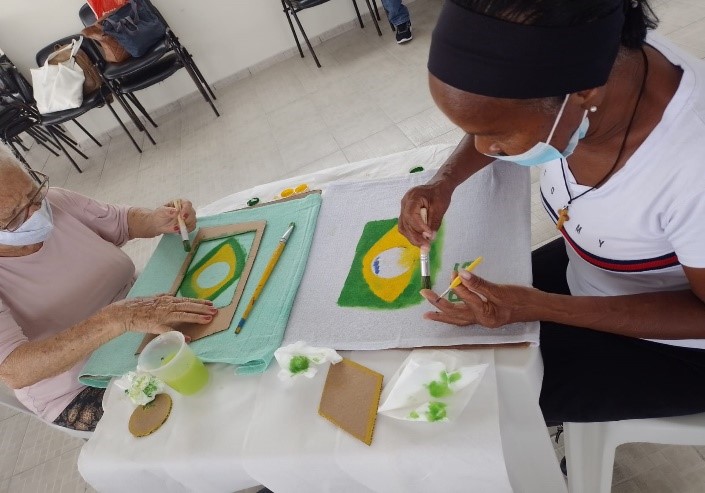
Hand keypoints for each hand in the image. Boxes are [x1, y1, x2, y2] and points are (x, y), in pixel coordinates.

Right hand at [100, 295, 216, 334]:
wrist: (124, 312)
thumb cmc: (137, 306)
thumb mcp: (153, 298)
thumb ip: (163, 297)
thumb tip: (171, 294)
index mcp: (167, 300)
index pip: (187, 300)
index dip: (199, 302)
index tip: (210, 303)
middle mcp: (167, 306)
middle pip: (189, 306)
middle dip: (203, 308)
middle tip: (215, 310)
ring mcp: (163, 315)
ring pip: (183, 315)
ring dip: (197, 317)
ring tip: (208, 319)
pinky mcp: (156, 325)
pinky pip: (170, 331)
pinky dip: (179, 334)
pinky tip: (189, 338)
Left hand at [153, 199, 195, 235]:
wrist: (157, 225)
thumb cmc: (159, 215)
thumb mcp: (162, 211)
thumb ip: (169, 210)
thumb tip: (177, 210)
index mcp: (180, 203)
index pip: (187, 204)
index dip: (186, 209)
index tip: (182, 215)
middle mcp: (185, 209)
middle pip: (192, 212)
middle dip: (188, 218)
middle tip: (181, 222)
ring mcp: (187, 217)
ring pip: (193, 220)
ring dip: (187, 225)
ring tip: (178, 227)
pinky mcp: (187, 225)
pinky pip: (192, 227)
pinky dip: (187, 230)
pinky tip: (180, 231)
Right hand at [398, 182, 452, 247]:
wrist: (438, 186)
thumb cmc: (440, 194)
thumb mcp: (440, 208)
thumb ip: (434, 222)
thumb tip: (430, 238)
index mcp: (413, 197)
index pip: (411, 215)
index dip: (419, 227)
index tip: (429, 236)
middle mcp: (405, 202)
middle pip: (405, 223)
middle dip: (415, 236)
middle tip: (426, 247)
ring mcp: (403, 208)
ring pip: (403, 226)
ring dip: (412, 237)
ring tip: (424, 245)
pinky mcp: (405, 213)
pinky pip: (405, 226)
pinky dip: (412, 234)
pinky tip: (420, 239)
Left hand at [420, 271, 535, 327]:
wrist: (537, 306)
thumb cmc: (521, 298)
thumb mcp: (500, 290)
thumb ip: (479, 284)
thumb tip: (461, 275)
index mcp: (485, 315)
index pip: (466, 300)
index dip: (458, 285)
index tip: (454, 272)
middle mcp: (481, 321)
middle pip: (455, 314)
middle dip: (438, 304)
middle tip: (424, 294)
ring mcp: (482, 320)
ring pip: (458, 318)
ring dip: (443, 314)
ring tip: (428, 313)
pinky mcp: (485, 316)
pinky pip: (464, 317)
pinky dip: (453, 315)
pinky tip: (447, 312)